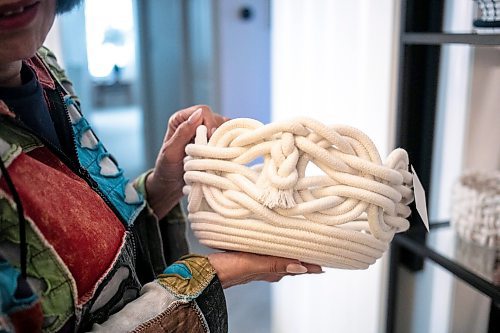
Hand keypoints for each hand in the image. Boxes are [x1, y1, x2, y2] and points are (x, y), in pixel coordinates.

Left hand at [146, 105, 227, 218]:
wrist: (170, 185)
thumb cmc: (166, 169)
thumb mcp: (171, 151)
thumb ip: (183, 132)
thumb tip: (199, 113)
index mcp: (181, 119)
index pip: (204, 112)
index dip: (210, 124)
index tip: (208, 141)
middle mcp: (194, 122)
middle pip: (216, 118)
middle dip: (217, 133)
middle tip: (213, 150)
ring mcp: (204, 132)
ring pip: (223, 128)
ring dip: (223, 140)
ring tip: (217, 154)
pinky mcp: (212, 142)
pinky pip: (226, 138)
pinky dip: (227, 145)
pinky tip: (223, 156)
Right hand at [207, 251, 322, 288]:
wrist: (206, 271)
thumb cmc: (228, 269)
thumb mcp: (254, 265)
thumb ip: (276, 265)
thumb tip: (301, 267)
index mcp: (271, 270)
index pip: (298, 266)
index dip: (311, 264)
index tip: (326, 261)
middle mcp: (266, 268)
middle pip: (290, 261)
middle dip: (303, 256)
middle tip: (317, 248)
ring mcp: (257, 263)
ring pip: (278, 256)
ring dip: (289, 250)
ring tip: (299, 242)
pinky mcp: (247, 257)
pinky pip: (266, 251)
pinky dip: (273, 246)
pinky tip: (272, 240)